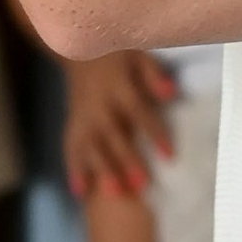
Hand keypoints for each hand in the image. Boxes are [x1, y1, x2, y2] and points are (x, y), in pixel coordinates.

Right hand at [64, 49, 177, 199]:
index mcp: (118, 87)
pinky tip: (81, 192)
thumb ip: (154, 75)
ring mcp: (83, 117)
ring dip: (102, 170)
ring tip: (115, 193)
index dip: (154, 133)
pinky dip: (74, 170)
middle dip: (127, 160)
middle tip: (142, 184)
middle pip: (114, 135)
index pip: (139, 112)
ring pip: (91, 147)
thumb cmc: (117, 55)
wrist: (77, 49)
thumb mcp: (138, 55)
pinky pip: (71, 149)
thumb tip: (171, 93)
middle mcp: (99, 105)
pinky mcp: (73, 124)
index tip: (169, 156)